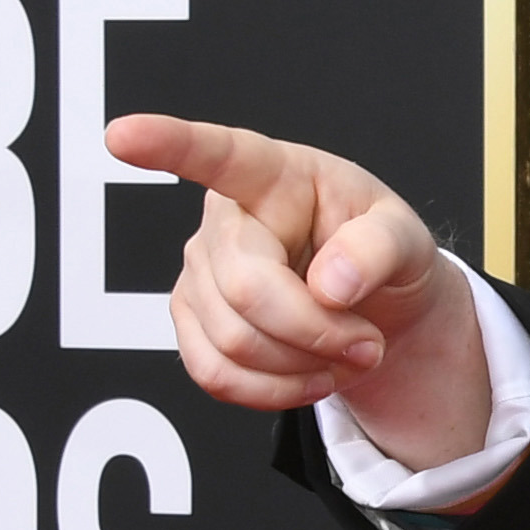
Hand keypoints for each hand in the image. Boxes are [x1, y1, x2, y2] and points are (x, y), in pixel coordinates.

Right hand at [108, 114, 497, 469]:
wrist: (375, 306)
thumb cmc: (380, 252)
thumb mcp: (407, 237)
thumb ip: (380, 248)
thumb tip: (330, 286)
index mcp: (272, 174)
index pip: (216, 155)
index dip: (167, 145)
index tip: (122, 137)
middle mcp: (224, 219)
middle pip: (247, 291)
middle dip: (319, 332)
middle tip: (369, 342)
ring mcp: (199, 272)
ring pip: (234, 344)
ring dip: (306, 367)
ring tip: (348, 354)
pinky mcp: (192, 321)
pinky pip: (216, 377)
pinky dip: (275, 392)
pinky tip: (311, 376)